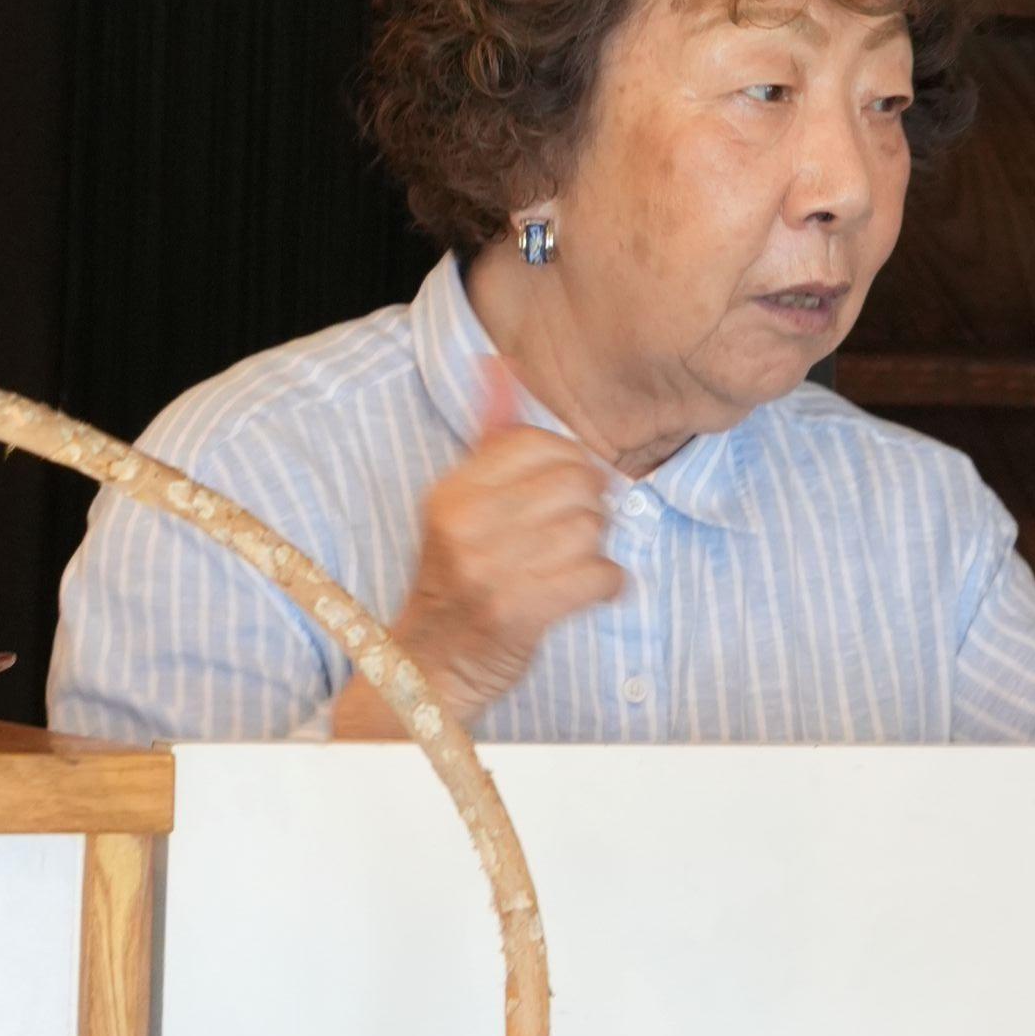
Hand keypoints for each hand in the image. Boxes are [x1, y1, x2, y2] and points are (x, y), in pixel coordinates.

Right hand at [337, 361, 621, 735]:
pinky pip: (599, 576)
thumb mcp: (459, 507)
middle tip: (575, 530)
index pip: (535, 442)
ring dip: (596, 548)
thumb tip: (501, 366)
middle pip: (574, 482)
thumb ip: (488, 441)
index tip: (565, 488)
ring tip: (572, 563)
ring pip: (590, 528)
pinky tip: (586, 590)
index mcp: (452, 493)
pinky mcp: (520, 613)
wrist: (429, 669)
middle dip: (588, 505)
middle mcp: (466, 526)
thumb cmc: (457, 582)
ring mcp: (491, 571)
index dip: (566, 461)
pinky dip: (605, 584)